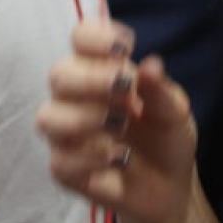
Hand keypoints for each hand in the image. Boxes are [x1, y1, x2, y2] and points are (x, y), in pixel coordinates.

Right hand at [38, 20, 222, 222]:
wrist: (170, 185)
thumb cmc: (166, 136)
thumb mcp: (174, 111)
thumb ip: (160, 89)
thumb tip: (150, 65)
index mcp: (102, 69)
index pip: (81, 38)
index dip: (96, 37)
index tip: (125, 48)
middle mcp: (77, 96)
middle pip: (59, 74)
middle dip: (92, 79)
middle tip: (125, 88)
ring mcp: (67, 133)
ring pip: (48, 117)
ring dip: (85, 118)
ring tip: (121, 126)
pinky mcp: (65, 169)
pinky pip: (60, 160)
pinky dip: (90, 158)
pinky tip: (118, 158)